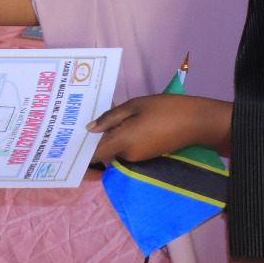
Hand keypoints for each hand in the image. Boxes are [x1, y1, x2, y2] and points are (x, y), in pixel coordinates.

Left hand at [87, 94, 231, 164]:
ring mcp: (138, 157)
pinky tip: (119, 120)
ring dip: (107, 135)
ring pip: (114, 148)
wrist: (196, 121)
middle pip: (102, 150)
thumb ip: (111, 117)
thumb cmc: (165, 109)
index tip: (66, 141)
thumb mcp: (135, 106)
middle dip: (92, 138)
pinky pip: (125, 147)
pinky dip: (120, 136)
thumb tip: (90, 129)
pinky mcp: (146, 154)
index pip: (94, 154)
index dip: (79, 150)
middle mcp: (127, 155)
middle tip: (78, 120)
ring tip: (98, 115)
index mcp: (123, 142)